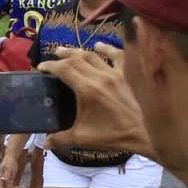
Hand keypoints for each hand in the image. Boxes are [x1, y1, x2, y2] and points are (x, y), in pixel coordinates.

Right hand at [0, 151, 21, 187]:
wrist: (12, 156)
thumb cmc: (10, 161)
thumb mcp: (9, 168)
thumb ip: (6, 175)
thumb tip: (3, 180)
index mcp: (0, 176)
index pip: (1, 186)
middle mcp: (1, 178)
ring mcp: (5, 178)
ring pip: (8, 187)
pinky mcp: (9, 178)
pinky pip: (11, 185)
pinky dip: (15, 187)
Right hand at [38, 44, 153, 157]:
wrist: (146, 134)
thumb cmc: (114, 135)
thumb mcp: (82, 139)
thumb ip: (60, 139)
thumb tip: (46, 142)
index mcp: (87, 89)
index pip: (63, 69)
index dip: (50, 65)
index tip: (41, 67)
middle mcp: (100, 77)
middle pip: (76, 59)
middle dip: (61, 56)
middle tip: (52, 57)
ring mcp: (116, 73)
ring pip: (93, 55)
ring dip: (78, 51)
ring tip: (68, 51)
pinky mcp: (128, 75)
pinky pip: (117, 55)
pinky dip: (107, 49)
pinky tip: (99, 45)